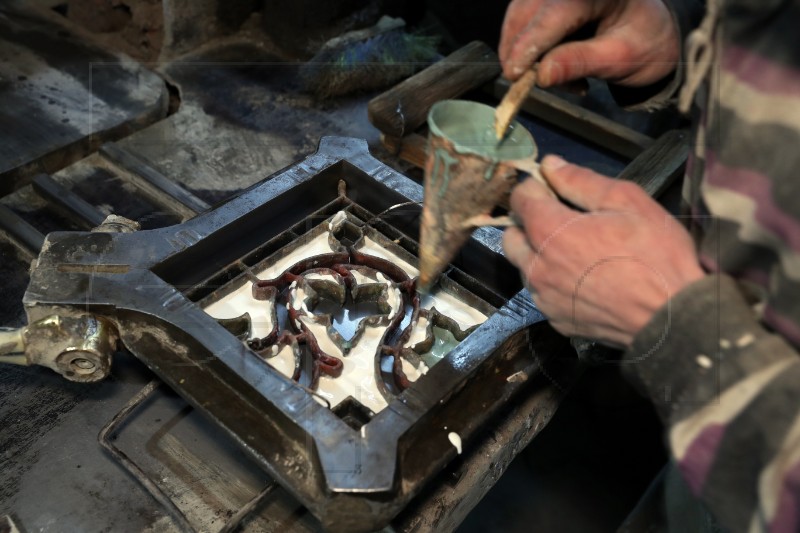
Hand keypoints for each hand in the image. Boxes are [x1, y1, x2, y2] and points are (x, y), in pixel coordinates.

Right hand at [499, 0, 679, 87]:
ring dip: (523, 52)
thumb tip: (542, 75)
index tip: (514, 74)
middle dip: (520, 51)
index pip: (553, 15)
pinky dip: (530, 47)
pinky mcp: (549, 1)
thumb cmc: (645, 42)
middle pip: (528, 13)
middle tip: (526, 83)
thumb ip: (579, 62)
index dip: (529, 45)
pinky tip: (550, 65)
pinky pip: (525, 21)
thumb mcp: (620, 58)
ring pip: (521, 16)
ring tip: (549, 76)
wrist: (655, 32)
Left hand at [502, 156, 704, 347]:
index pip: (519, 198)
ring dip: (539, 255)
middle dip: (529, 223)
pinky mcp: (556, 320)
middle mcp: (536, 266)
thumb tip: (550, 165)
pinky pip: (543, 294)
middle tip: (564, 220)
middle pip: (511, 236)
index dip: (536, 187)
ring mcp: (544, 297)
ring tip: (578, 252)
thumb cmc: (656, 254)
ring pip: (525, 267)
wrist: (672, 317)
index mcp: (549, 231)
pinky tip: (585, 279)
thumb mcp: (627, 202)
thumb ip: (581, 181)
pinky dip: (555, 282)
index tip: (556, 188)